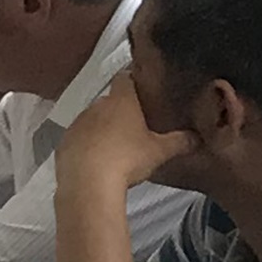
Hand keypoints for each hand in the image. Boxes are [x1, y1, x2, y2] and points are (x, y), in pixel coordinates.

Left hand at [59, 80, 196, 198]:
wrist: (87, 183)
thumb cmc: (127, 159)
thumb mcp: (160, 151)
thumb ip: (180, 142)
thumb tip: (198, 138)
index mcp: (121, 101)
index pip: (126, 78)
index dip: (134, 80)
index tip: (142, 88)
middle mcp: (96, 106)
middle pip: (109, 101)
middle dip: (120, 110)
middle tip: (135, 125)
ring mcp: (76, 124)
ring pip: (92, 121)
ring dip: (101, 130)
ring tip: (116, 148)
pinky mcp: (63, 144)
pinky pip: (78, 141)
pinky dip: (86, 148)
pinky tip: (96, 163)